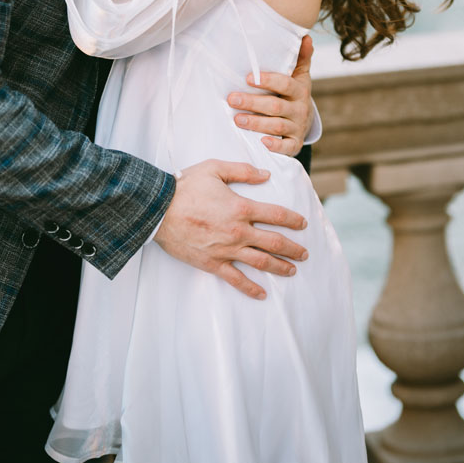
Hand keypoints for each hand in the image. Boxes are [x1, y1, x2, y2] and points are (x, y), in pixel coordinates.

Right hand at [155, 159, 307, 299]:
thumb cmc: (185, 187)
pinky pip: (236, 279)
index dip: (293, 219)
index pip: (276, 215)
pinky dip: (251, 288)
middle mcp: (238, 231)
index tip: (303, 223)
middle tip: (305, 253)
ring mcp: (227, 250)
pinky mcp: (213, 263)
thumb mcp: (214, 169)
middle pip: (275, 242)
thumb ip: (242, 171)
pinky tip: (262, 293)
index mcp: (241, 207)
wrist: (159, 210)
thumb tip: (265, 175)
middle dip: (294, 248)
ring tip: (292, 270)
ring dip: (280, 267)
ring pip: (261, 262)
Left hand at [227, 34, 313, 156]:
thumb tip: (305, 36)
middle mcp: (300, 109)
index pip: (284, 84)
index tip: (248, 78)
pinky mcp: (294, 144)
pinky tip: (261, 143)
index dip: (267, 81)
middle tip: (231, 99)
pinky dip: (275, 146)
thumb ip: (300, 58)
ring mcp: (297, 127)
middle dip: (253, 103)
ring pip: (276, 126)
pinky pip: (286, 147)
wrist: (303, 122)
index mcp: (299, 90)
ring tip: (237, 119)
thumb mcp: (299, 76)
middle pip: (275, 106)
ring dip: (256, 123)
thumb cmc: (293, 94)